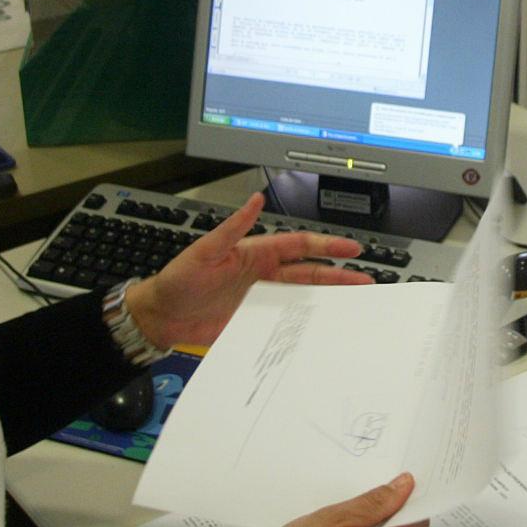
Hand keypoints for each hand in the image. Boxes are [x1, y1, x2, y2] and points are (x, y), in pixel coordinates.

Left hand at [125, 192, 367, 349]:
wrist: (161, 316)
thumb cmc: (178, 280)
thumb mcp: (204, 250)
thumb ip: (232, 227)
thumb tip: (255, 200)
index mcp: (255, 253)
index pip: (299, 245)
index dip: (326, 245)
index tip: (351, 247)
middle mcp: (263, 274)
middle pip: (309, 271)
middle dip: (338, 274)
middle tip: (365, 279)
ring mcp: (261, 298)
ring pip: (303, 295)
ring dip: (327, 297)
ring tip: (353, 301)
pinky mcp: (255, 320)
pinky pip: (286, 320)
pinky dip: (305, 322)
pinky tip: (322, 326)